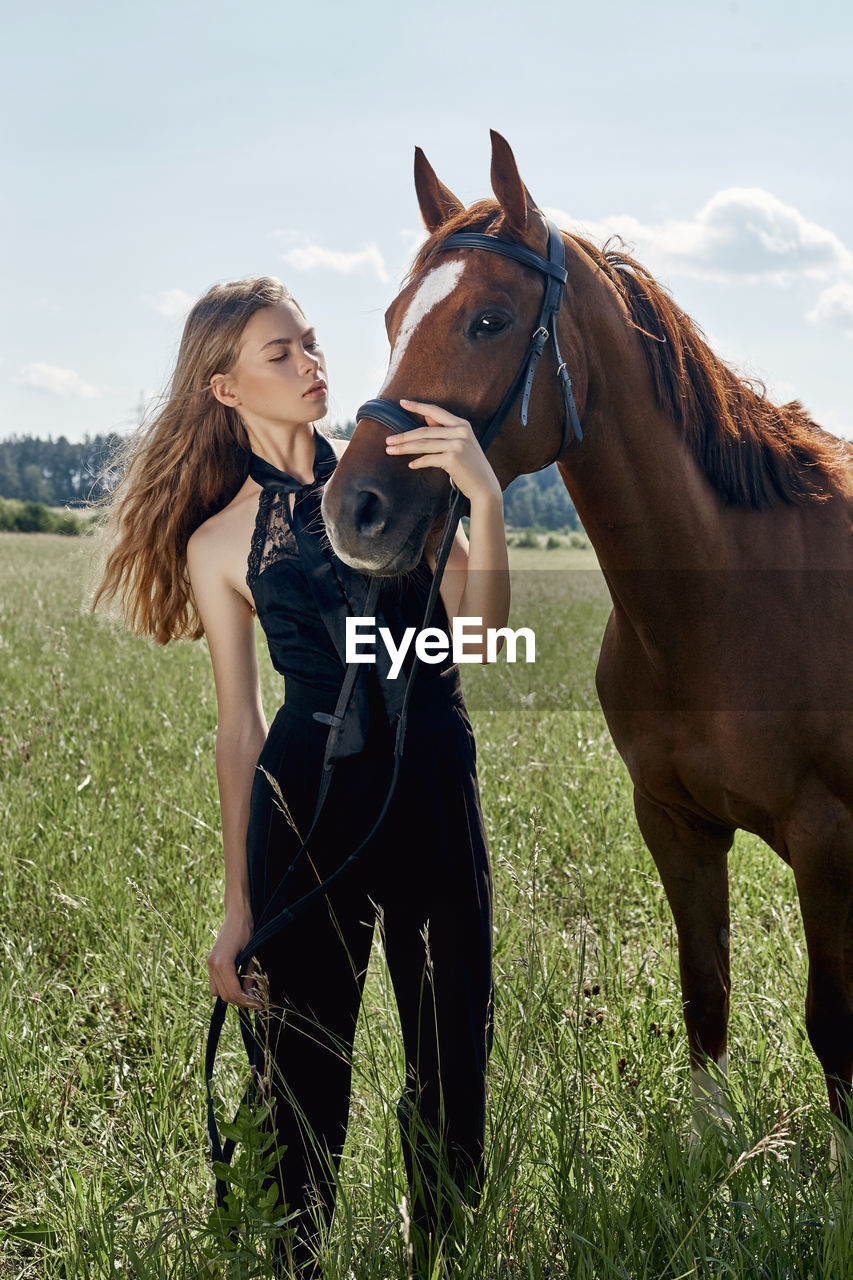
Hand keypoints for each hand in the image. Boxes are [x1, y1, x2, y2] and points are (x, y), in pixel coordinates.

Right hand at [208, 908, 261, 1007]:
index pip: (233, 992)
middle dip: (240, 1001)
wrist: (237, 915)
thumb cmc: (247, 931)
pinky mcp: (211, 962)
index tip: (259, 1004)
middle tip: (256, 1001)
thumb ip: (250, 976)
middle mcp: (213, 965)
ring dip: (231, 996)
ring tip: (247, 993)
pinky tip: (238, 983)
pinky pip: (214, 983)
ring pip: (217, 992)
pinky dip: (225, 987)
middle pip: (224, 995)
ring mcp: (210, 964)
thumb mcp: (253, 955)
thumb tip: (250, 994)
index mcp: (222, 963)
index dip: (247, 1001)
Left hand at [385, 400, 501, 505]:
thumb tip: (426, 418)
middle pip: (424, 431)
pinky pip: (428, 459)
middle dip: (404, 436)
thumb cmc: (470, 465)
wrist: (484, 486)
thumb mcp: (460, 443)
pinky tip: (411, 465)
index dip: (418, 406)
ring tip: (390, 451)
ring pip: (423, 444)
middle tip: (388, 440)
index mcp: (462, 424)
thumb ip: (444, 430)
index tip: (402, 402)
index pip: (435, 411)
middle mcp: (460, 431)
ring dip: (404, 448)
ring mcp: (457, 445)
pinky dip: (418, 462)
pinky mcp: (452, 459)